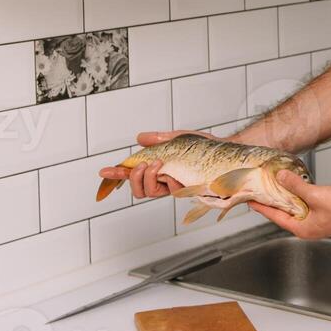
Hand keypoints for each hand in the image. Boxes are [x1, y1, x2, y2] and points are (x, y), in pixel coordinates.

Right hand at [97, 130, 217, 198]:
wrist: (227, 152)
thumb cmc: (205, 147)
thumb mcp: (178, 137)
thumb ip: (159, 139)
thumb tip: (140, 137)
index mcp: (159, 170)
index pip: (133, 175)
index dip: (117, 175)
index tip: (103, 171)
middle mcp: (165, 181)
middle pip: (139, 190)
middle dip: (134, 178)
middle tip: (143, 164)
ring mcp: (175, 187)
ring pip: (151, 193)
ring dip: (148, 179)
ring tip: (157, 164)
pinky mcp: (187, 191)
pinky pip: (171, 192)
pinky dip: (167, 182)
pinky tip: (171, 173)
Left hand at [249, 170, 330, 239]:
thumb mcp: (315, 194)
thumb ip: (296, 185)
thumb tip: (281, 177)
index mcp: (302, 228)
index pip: (275, 217)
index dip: (262, 207)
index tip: (251, 201)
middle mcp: (307, 228)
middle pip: (284, 214)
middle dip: (272, 202)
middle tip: (260, 192)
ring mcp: (316, 223)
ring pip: (295, 210)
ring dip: (286, 199)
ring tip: (275, 188)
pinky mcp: (323, 216)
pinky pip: (305, 207)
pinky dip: (298, 198)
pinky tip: (297, 189)